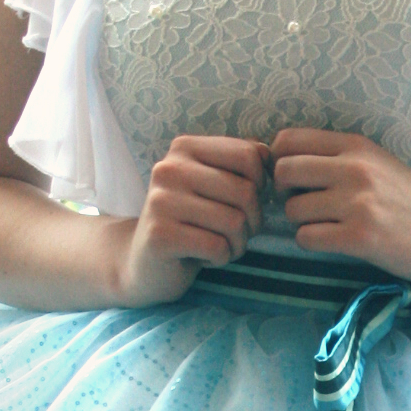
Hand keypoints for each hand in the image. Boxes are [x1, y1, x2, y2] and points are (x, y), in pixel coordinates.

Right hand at [113, 135, 266, 305]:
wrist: (144, 263)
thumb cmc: (190, 222)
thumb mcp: (213, 185)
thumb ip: (238, 164)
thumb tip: (266, 152)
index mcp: (184, 148)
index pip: (248, 156)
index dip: (259, 185)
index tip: (243, 203)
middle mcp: (169, 169)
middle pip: (246, 192)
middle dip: (252, 221)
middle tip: (234, 233)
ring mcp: (161, 201)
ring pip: (235, 222)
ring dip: (237, 243)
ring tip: (219, 246)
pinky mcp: (160, 235)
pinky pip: (217, 247)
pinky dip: (221, 258)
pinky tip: (202, 257)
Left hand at [269, 129, 410, 290]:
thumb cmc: (409, 200)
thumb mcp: (377, 163)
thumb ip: (337, 157)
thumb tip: (284, 162)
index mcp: (356, 145)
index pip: (289, 140)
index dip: (280, 160)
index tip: (294, 178)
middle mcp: (354, 169)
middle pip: (284, 172)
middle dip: (285, 192)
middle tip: (303, 203)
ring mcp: (357, 203)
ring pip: (293, 210)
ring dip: (301, 222)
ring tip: (326, 225)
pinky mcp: (360, 237)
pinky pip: (307, 238)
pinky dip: (312, 243)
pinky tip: (333, 241)